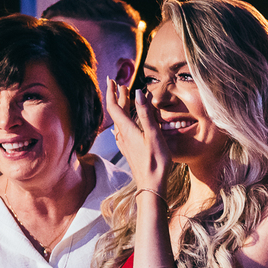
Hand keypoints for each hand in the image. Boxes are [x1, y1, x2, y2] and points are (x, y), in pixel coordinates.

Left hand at [105, 78, 170, 195]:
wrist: (151, 186)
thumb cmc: (155, 163)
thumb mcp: (153, 135)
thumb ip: (146, 114)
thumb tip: (139, 93)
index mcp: (127, 130)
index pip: (114, 106)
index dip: (112, 92)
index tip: (112, 80)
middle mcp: (123, 136)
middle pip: (116, 112)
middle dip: (117, 96)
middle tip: (119, 84)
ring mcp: (125, 144)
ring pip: (120, 121)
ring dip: (122, 107)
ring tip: (126, 98)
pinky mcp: (130, 150)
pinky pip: (123, 130)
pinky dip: (125, 119)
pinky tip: (127, 122)